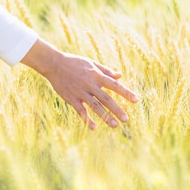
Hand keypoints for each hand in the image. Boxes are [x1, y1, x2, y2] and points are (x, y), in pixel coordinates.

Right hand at [21, 38, 138, 128]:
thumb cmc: (74, 62)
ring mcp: (80, 92)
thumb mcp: (91, 63)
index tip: (135, 100)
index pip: (114, 85)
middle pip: (106, 99)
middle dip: (117, 109)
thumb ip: (105, 70)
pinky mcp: (71, 98)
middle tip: (126, 119)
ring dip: (105, 116)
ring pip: (95, 106)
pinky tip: (93, 127)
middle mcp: (90, 84)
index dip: (125, 92)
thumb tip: (120, 75)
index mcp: (96, 75)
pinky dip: (87, 119)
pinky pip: (80, 110)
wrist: (54, 64)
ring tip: (115, 125)